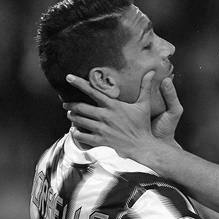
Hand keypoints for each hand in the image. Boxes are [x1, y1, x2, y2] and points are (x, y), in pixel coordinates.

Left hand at [62, 71, 179, 160]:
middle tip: (66, 103)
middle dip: (70, 105)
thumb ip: (145, 87)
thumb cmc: (142, 125)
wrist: (142, 146)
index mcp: (113, 105)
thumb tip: (152, 72)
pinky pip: (81, 136)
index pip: (92, 91)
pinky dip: (75, 133)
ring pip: (79, 121)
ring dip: (72, 117)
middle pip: (80, 107)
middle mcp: (105, 116)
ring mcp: (101, 129)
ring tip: (70, 115)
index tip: (68, 77)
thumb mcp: (144, 104)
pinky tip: (74, 131)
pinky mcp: (100, 141)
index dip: (79, 83)